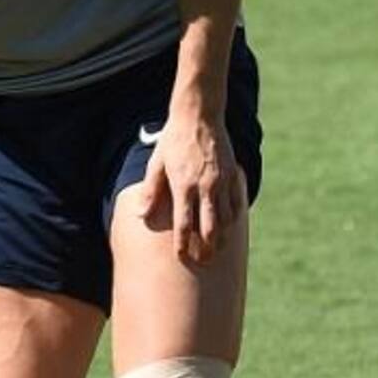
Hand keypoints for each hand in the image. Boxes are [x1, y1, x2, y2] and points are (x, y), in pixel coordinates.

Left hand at [133, 109, 243, 263]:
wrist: (199, 115)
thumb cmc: (174, 140)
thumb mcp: (156, 163)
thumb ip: (150, 191)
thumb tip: (141, 215)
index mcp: (183, 185)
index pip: (184, 224)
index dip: (183, 244)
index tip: (181, 257)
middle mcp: (205, 187)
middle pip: (209, 228)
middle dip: (207, 249)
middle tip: (204, 261)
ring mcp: (221, 182)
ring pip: (226, 219)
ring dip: (222, 237)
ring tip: (217, 249)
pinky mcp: (232, 175)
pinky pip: (236, 204)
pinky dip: (233, 219)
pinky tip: (229, 227)